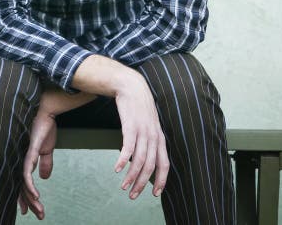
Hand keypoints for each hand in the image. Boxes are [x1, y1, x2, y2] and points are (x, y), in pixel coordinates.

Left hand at [18, 111, 56, 219]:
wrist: (46, 111)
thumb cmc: (43, 127)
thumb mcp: (46, 149)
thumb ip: (45, 163)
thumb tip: (45, 178)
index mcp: (23, 159)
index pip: (21, 183)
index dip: (25, 198)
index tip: (31, 211)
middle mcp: (19, 159)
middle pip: (20, 186)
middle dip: (29, 203)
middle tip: (39, 215)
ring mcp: (21, 155)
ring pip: (22, 182)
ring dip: (31, 198)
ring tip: (39, 210)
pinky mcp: (27, 151)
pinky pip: (26, 172)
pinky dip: (29, 185)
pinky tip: (35, 195)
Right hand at [113, 73, 168, 199]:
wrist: (132, 87)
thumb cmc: (139, 108)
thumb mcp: (149, 125)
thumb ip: (148, 141)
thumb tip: (141, 158)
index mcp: (160, 139)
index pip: (164, 165)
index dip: (160, 180)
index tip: (154, 194)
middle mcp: (154, 137)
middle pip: (150, 166)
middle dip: (141, 184)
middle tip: (132, 195)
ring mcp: (143, 131)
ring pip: (139, 160)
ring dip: (131, 176)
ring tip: (123, 186)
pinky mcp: (130, 126)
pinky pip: (128, 147)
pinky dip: (123, 160)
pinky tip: (117, 168)